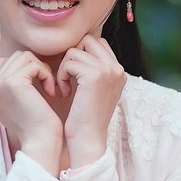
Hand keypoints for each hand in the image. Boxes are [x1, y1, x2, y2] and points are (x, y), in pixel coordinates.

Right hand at [0, 50, 62, 173]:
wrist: (40, 143)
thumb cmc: (37, 126)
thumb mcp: (21, 103)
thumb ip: (16, 85)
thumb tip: (26, 63)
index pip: (6, 62)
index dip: (26, 69)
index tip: (38, 86)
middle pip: (16, 57)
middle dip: (35, 67)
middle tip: (46, 86)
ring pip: (25, 57)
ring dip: (41, 70)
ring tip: (48, 88)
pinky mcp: (12, 82)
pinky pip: (34, 64)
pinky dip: (46, 75)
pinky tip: (51, 91)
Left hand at [57, 35, 125, 167]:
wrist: (87, 140)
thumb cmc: (85, 117)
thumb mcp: (94, 89)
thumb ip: (93, 69)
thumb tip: (78, 48)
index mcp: (119, 71)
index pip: (97, 43)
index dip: (80, 54)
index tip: (74, 75)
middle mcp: (117, 68)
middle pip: (87, 41)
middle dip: (72, 56)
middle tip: (68, 78)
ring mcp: (108, 71)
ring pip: (75, 51)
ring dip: (64, 68)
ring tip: (65, 87)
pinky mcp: (95, 76)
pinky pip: (69, 63)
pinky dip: (61, 76)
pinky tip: (64, 93)